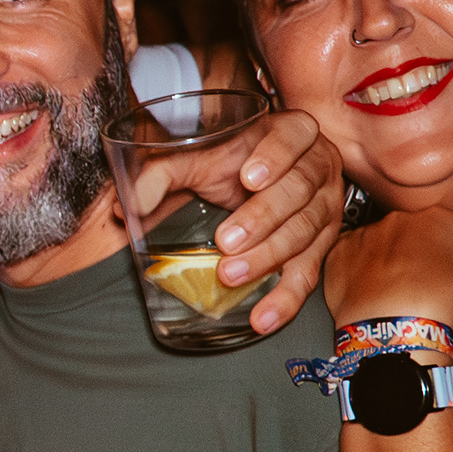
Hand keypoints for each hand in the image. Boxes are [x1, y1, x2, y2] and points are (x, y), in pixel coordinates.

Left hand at [151, 106, 347, 337]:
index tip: (247, 177)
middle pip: (298, 191)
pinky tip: (262, 318)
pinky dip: (285, 299)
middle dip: (262, 218)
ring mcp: (324, 207)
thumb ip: (162, 174)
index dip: (276, 156)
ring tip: (230, 275)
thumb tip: (127, 208)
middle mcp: (317, 168)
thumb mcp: (196, 158)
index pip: (294, 136)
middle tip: (226, 241)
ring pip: (304, 233)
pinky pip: (308, 274)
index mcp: (292, 133)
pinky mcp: (321, 246)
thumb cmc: (230, 162)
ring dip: (268, 257)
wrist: (259, 180)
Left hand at [327, 204, 452, 332]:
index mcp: (442, 216)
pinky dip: (382, 290)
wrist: (391, 327)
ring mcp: (367, 240)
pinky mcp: (340, 262)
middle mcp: (401, 220)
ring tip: (441, 322)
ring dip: (427, 292)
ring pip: (406, 267)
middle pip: (443, 260)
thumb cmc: (444, 300)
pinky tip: (397, 308)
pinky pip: (367, 273)